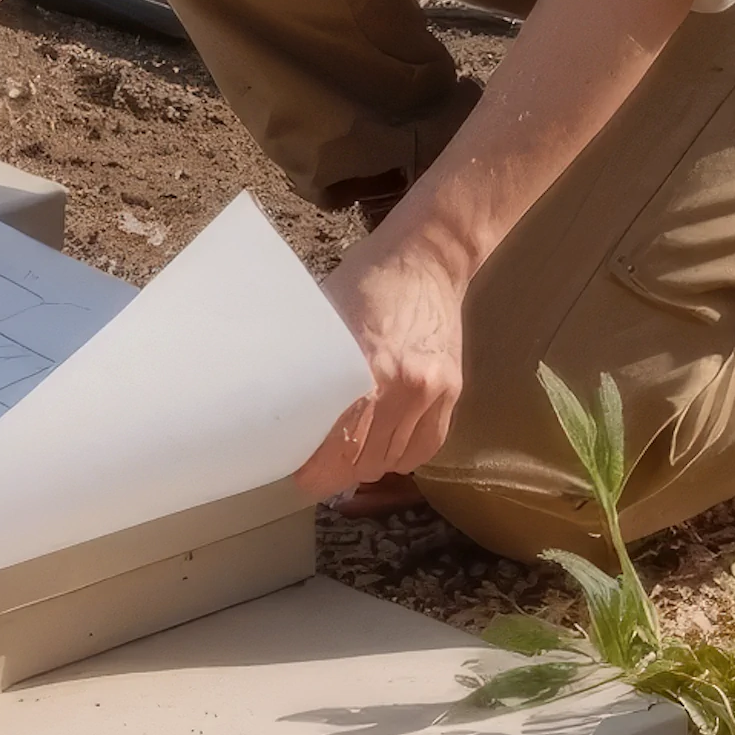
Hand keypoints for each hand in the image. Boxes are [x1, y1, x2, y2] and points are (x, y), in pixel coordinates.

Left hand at [297, 226, 469, 496]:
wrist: (428, 259)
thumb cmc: (366, 281)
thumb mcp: (326, 318)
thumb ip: (312, 367)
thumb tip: (280, 409)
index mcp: (369, 365)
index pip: (341, 445)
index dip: (317, 472)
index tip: (297, 475)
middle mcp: (408, 385)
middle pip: (366, 460)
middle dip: (336, 471)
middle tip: (313, 466)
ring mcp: (435, 392)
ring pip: (395, 460)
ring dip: (367, 465)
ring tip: (344, 458)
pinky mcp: (454, 392)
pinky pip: (426, 448)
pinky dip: (400, 456)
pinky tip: (380, 447)